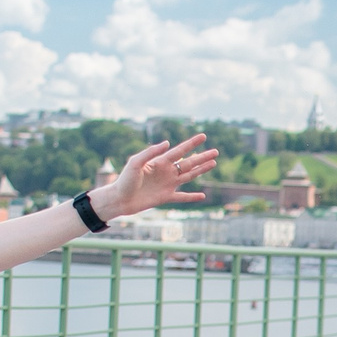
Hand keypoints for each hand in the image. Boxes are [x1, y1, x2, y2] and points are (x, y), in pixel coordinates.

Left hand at [99, 135, 219, 215]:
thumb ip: (150, 152)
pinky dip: (192, 197)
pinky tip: (202, 196)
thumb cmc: (125, 180)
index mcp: (160, 162)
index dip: (192, 144)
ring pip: (189, 176)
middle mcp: (166, 172)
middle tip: (216, 151)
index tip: (203, 136)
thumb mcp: (135, 163)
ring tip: (213, 164)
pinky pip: (182, 197)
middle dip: (202, 157)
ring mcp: (167, 185)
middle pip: (189, 163)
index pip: (180, 150)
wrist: (120, 199)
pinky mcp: (165, 197)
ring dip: (201, 170)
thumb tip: (167, 143)